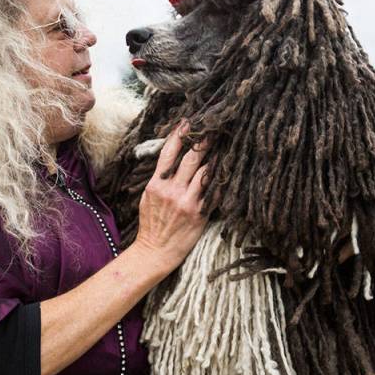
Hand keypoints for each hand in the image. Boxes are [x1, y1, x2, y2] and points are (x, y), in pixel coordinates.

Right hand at [133, 119, 209, 274]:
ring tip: (223, 144)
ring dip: (215, 157)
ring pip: (205, 172)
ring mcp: (187, 202)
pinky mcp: (199, 213)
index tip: (187, 122)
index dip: (179, 135)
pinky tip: (226, 169)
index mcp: (156, 184)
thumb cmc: (151, 224)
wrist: (155, 251)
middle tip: (214, 127)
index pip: (168, 153)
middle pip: (191, 159)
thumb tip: (169, 162)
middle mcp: (172, 190)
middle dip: (203, 141)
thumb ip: (159, 179)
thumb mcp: (147, 197)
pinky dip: (219, 179)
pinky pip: (213, 192)